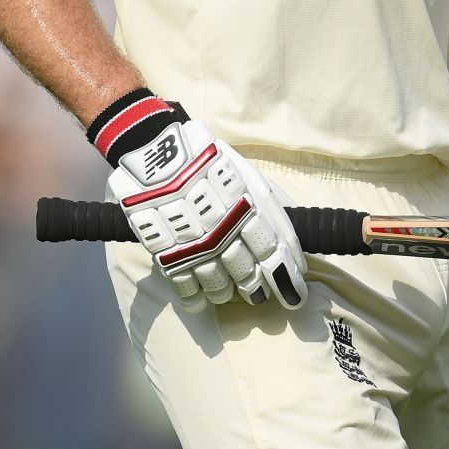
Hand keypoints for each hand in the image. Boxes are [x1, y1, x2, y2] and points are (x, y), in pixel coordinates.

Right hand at [106, 108, 307, 312]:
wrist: (154, 149)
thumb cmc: (206, 159)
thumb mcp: (244, 174)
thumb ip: (268, 209)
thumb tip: (289, 248)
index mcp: (246, 207)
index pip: (272, 252)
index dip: (286, 278)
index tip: (295, 294)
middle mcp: (222, 229)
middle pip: (246, 271)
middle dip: (256, 288)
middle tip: (259, 295)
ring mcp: (192, 243)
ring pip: (217, 284)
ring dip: (227, 293)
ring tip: (230, 292)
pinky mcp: (164, 251)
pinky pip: (183, 285)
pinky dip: (194, 297)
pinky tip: (201, 299)